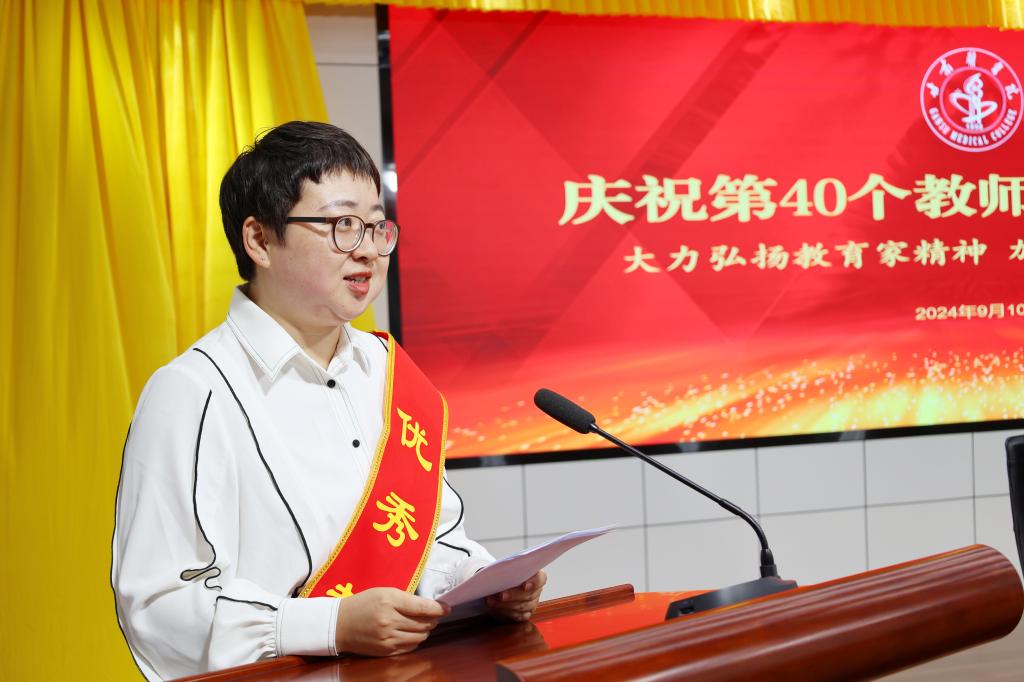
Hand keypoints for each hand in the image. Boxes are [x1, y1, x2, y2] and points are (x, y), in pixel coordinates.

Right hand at [335, 587, 449, 655]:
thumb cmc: (362, 604)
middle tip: (434, 615)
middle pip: (424, 623)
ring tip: (423, 624)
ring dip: (425, 631)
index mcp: (389, 601)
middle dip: (433, 619)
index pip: (422, 607)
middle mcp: (390, 621)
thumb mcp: (383, 592)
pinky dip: (415, 640)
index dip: (438, 608)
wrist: (338, 624)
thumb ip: (406, 598)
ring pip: (420, 637)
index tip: (447, 607)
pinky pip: (410, 647)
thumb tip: (427, 606)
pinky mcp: (386, 651)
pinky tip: (412, 634)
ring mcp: (388, 638)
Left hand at [486, 571, 546, 622]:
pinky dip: (504, 612)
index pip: (540, 579)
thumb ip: (508, 568)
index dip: (534, 583)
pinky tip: (494, 607)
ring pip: (522, 607)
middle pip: (529, 595)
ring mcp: (532, 604)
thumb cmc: (505, 574)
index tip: (524, 586)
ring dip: (505, 605)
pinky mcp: (524, 615)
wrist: (500, 586)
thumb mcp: (506, 567)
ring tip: (491, 600)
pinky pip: (516, 616)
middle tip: (501, 595)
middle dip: (513, 595)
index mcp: (536, 576)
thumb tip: (499, 572)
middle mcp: (536, 591)